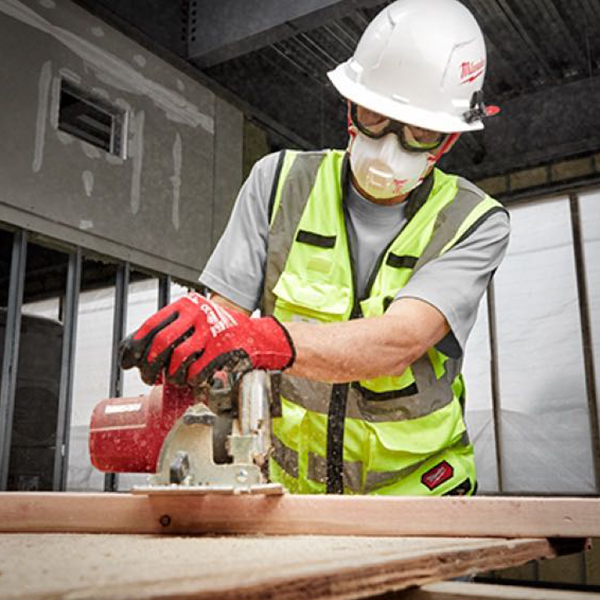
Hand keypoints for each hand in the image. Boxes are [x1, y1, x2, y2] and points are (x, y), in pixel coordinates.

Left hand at [119, 293, 294, 385]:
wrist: (257, 334)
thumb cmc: (220, 330)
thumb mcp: (195, 320)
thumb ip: (170, 329)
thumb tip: (133, 350)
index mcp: (187, 305)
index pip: (152, 325)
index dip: (136, 345)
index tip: (128, 360)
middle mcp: (198, 315)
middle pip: (162, 342)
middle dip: (151, 365)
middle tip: (149, 377)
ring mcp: (212, 332)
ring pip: (179, 358)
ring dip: (172, 375)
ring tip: (175, 379)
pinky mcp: (224, 350)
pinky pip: (198, 370)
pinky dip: (191, 379)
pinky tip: (192, 379)